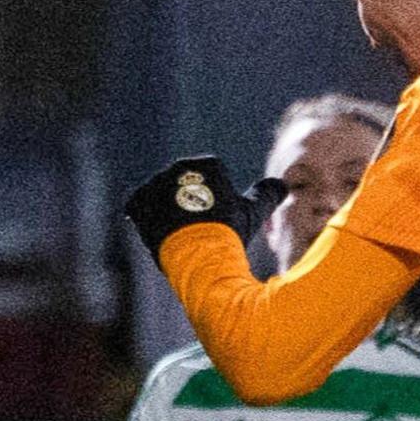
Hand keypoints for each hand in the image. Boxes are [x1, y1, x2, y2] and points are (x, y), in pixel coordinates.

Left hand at [122, 157, 258, 256]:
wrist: (200, 256)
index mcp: (207, 164)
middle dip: (188, 206)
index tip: (215, 220)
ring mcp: (156, 183)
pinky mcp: (137, 200)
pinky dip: (144, 219)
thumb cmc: (230, 234)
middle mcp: (178, 167)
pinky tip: (157, 232)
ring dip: (166, 211)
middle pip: (183, 188)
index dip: (213, 204)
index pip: (208, 182)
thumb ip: (268, 194)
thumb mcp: (254, 212)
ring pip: (161, 197)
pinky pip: (138, 207)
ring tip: (178, 234)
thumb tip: (282, 183)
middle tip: (196, 230)